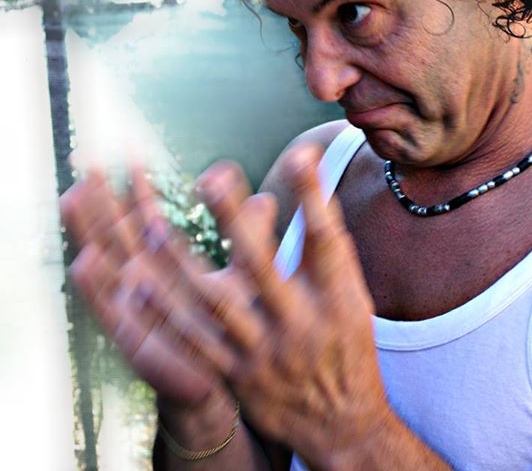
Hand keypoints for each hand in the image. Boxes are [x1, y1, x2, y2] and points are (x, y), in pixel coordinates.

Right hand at [59, 166, 242, 408]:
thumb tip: (269, 199)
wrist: (231, 382)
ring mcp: (140, 312)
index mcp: (173, 267)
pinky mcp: (138, 341)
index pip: (150, 221)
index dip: (140, 190)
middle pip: (121, 235)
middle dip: (103, 200)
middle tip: (88, 162)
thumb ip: (252, 236)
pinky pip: (112, 311)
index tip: (131, 155)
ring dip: (90, 232)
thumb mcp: (245, 275)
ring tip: (74, 196)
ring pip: (110, 264)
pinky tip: (85, 260)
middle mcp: (150, 284)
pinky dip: (97, 287)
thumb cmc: (237, 326)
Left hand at [147, 145, 391, 466]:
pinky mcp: (234, 376)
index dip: (314, 196)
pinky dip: (165, 316)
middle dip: (236, 222)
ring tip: (154, 229)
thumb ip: (327, 238)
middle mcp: (300, 324)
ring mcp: (263, 353)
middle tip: (211, 178)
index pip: (326, 240)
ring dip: (183, 268)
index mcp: (338, 299)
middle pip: (264, 268)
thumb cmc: (345, 342)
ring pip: (217, 307)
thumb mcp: (349, 291)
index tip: (300, 154)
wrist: (342, 422)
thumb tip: (312, 172)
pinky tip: (138, 288)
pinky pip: (194, 345)